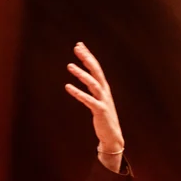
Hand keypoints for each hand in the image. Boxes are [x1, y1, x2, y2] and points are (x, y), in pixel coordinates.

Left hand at [65, 42, 124, 170]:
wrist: (112, 135)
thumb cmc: (103, 117)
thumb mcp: (98, 99)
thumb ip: (92, 89)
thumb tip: (85, 77)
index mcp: (104, 87)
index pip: (96, 68)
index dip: (88, 56)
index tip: (79, 45)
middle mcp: (104, 91)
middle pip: (96, 71)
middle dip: (87, 58)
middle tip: (76, 48)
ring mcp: (103, 100)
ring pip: (93, 83)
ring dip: (81, 74)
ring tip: (69, 65)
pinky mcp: (100, 110)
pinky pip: (88, 100)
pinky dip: (78, 92)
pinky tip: (67, 87)